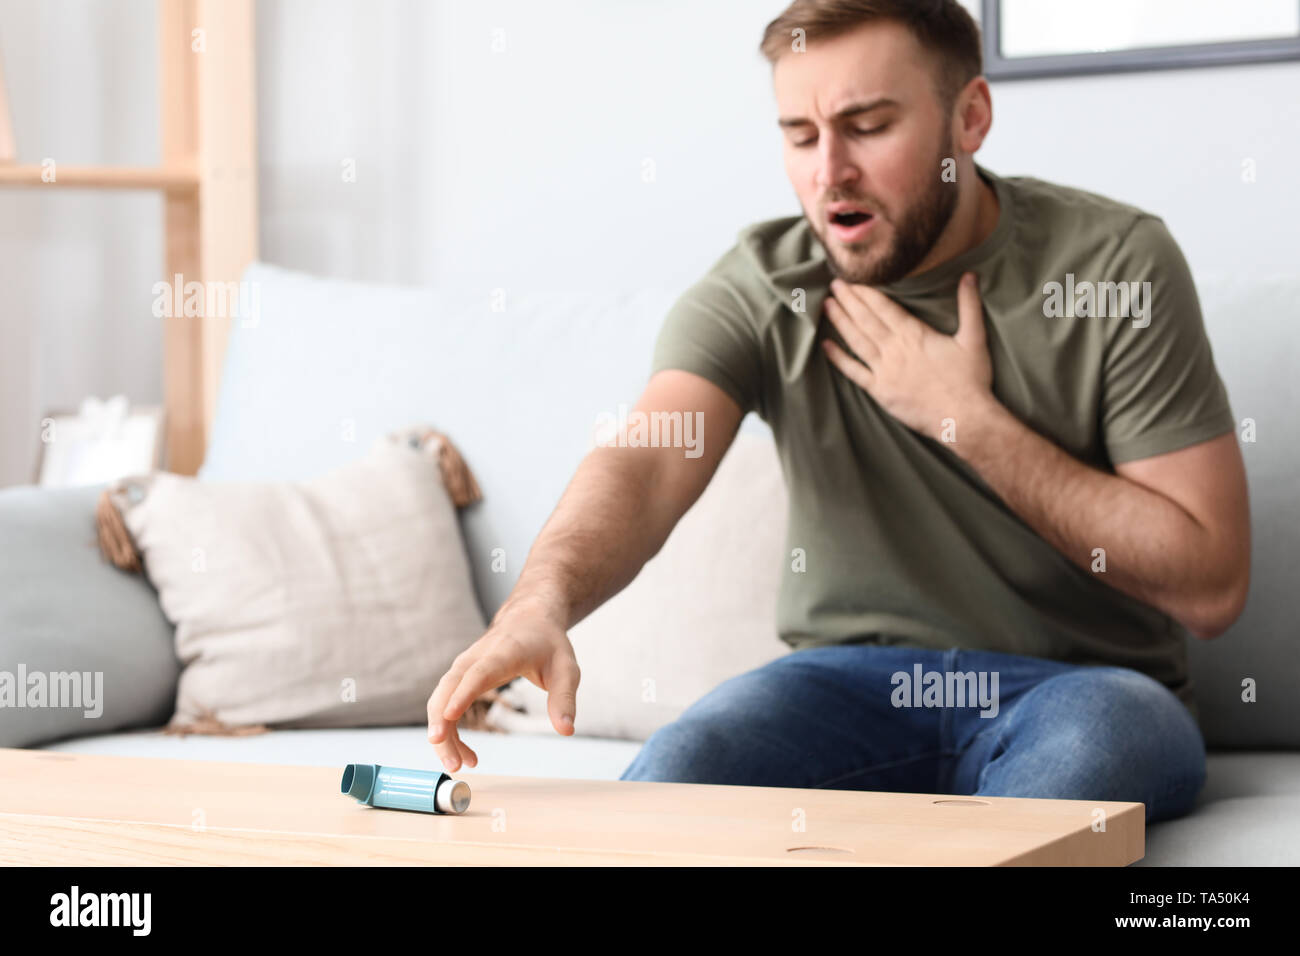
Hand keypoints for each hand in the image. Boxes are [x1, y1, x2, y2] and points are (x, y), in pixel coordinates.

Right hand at [426, 595, 579, 771]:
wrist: (530, 619)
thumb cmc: (548, 644)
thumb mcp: (566, 669)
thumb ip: (564, 699)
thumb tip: (566, 730)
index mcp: (503, 653)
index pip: (478, 674)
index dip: (462, 695)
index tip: (449, 717)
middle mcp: (475, 658)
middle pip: (448, 689)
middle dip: (442, 725)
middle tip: (451, 762)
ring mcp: (462, 667)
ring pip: (440, 700)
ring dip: (443, 735)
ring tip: (459, 766)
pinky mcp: (458, 677)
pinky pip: (444, 705)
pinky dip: (448, 731)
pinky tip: (464, 754)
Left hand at [821, 272, 994, 440]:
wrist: (963, 418)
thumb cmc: (971, 380)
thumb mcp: (974, 338)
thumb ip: (969, 305)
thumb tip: (970, 275)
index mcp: (914, 334)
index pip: (883, 307)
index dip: (866, 292)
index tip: (852, 279)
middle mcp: (895, 349)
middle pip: (865, 320)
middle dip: (848, 300)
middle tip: (834, 284)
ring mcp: (885, 371)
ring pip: (856, 341)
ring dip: (840, 321)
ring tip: (827, 305)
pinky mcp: (880, 391)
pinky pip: (854, 372)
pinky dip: (839, 359)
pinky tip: (826, 346)